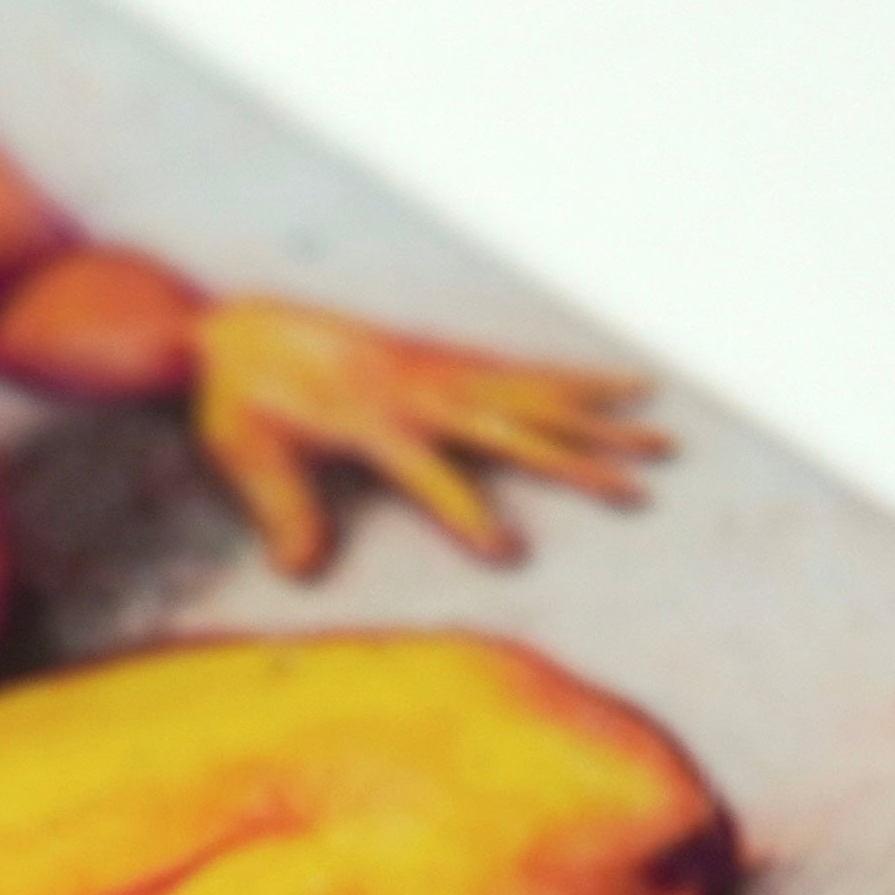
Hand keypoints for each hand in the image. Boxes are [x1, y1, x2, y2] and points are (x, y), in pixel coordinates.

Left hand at [188, 299, 666, 574]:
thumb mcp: (239, 448)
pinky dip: (568, 380)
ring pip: (531, 396)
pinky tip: (614, 385)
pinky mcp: (441, 356)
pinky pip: (516, 371)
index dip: (464, 511)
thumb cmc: (232, 395)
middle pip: (508, 430)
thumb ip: (275, 504)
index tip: (507, 553)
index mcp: (366, 419)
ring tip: (662, 434)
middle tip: (640, 490)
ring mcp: (434, 370)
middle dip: (574, 463)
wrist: (232, 324)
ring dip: (597, 419)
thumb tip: (300, 571)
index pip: (426, 473)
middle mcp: (416, 392)